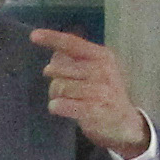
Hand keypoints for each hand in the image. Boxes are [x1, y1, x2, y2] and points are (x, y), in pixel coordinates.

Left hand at [35, 28, 153, 158]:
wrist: (125, 122)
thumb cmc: (104, 92)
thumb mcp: (97, 69)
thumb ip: (76, 59)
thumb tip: (54, 54)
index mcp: (102, 56)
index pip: (73, 44)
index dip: (52, 38)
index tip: (34, 36)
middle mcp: (102, 70)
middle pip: (59, 69)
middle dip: (53, 79)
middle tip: (59, 87)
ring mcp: (99, 90)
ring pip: (59, 87)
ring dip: (55, 95)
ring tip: (64, 100)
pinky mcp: (93, 110)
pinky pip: (62, 104)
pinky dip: (56, 106)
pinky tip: (59, 107)